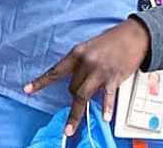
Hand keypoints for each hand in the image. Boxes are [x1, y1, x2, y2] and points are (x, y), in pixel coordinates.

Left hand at [24, 18, 150, 136]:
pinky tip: (105, 117)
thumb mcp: (90, 47)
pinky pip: (107, 97)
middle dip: (74, 94)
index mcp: (77, 53)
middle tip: (81, 95)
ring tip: (70, 128)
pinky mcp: (114, 78)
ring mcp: (100, 71)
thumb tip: (76, 80)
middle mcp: (86, 62)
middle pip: (72, 87)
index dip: (40, 82)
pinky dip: (106, 108)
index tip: (27, 90)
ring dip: (76, 113)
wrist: (135, 35)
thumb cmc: (112, 40)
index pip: (55, 71)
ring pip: (82, 95)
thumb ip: (81, 63)